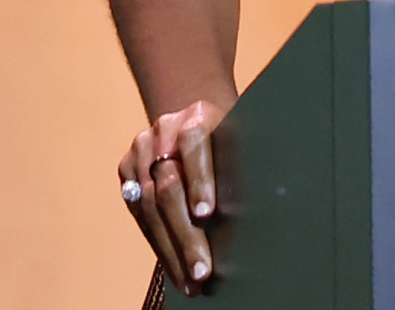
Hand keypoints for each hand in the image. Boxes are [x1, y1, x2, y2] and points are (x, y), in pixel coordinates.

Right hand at [117, 99, 227, 294]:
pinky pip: (139, 213)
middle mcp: (164, 130)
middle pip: (169, 184)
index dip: (200, 180)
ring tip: (190, 280)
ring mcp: (142, 150)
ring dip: (170, 248)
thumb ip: (242, 165)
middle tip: (202, 268)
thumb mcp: (241, 140)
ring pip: (149, 205)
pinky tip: (173, 267)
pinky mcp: (127, 170)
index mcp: (198, 115)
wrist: (195, 119)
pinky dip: (158, 243)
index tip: (207, 213)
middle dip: (185, 232)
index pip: (195, 144)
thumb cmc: (231, 138)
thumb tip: (267, 207)